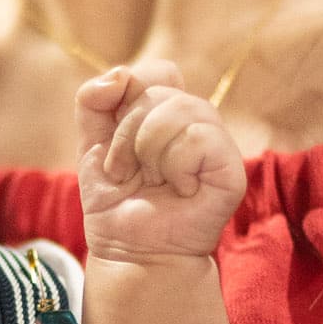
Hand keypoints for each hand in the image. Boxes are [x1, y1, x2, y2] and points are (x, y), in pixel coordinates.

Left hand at [77, 60, 246, 263]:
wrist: (130, 252)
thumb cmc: (116, 203)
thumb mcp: (90, 145)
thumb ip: (93, 102)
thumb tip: (119, 74)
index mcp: (168, 113)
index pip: (158, 71)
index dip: (128, 95)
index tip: (113, 139)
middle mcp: (196, 123)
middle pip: (161, 89)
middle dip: (126, 133)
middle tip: (126, 171)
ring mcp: (217, 143)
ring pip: (180, 109)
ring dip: (148, 150)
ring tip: (149, 181)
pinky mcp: (231, 169)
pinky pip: (199, 138)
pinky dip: (176, 166)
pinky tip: (179, 190)